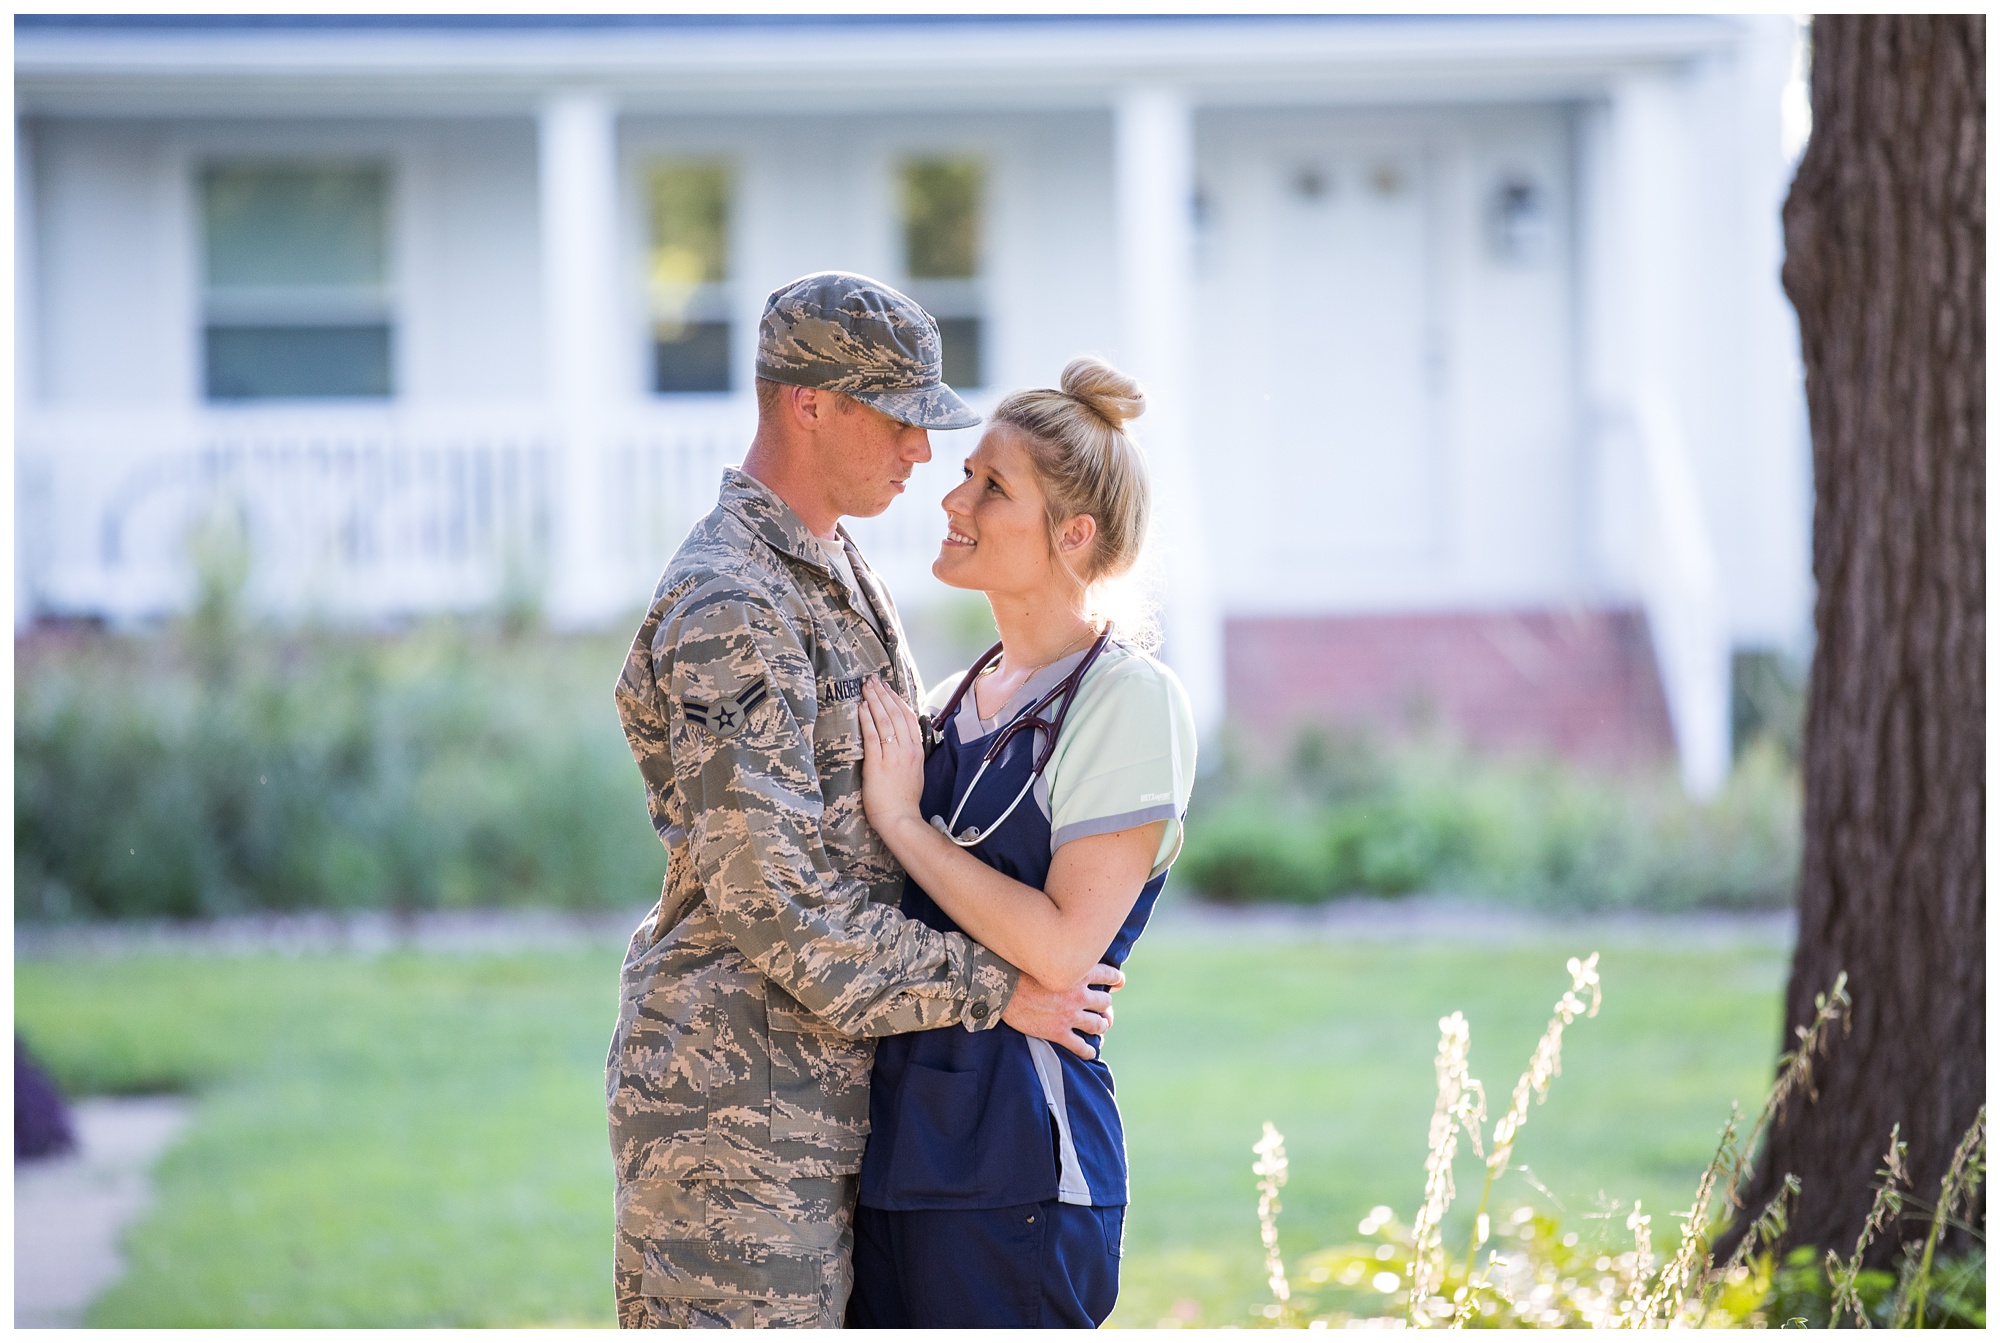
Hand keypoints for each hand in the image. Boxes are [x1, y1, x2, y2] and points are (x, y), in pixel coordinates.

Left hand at [858, 677, 927, 834]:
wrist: (900, 818)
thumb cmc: (905, 799)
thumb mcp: (915, 772)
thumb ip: (909, 753)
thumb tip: (902, 740)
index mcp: (916, 750)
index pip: (908, 717)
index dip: (896, 699)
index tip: (887, 688)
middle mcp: (906, 749)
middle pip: (895, 714)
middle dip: (883, 694)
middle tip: (872, 680)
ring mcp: (892, 756)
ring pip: (884, 720)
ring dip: (874, 700)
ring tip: (866, 687)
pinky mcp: (877, 764)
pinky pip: (872, 736)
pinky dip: (867, 719)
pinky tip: (862, 707)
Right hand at [1001, 962, 1126, 1060]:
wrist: (1002, 987)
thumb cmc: (1021, 968)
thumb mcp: (1048, 958)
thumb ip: (1065, 962)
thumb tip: (1073, 962)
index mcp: (1078, 974)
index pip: (1109, 975)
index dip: (1116, 980)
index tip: (1118, 983)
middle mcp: (1078, 995)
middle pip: (1105, 1003)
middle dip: (1106, 1007)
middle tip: (1104, 1010)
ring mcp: (1069, 1015)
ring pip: (1098, 1025)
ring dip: (1101, 1026)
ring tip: (1100, 1027)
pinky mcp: (1058, 1032)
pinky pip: (1081, 1046)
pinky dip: (1088, 1050)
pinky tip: (1090, 1051)